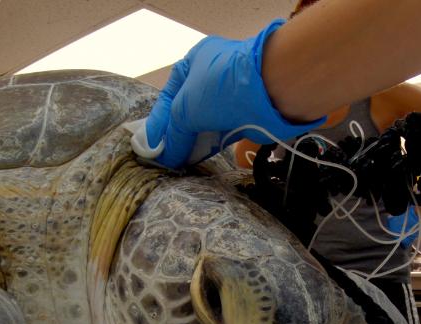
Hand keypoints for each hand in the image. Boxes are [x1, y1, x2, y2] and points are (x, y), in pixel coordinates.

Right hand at [141, 19, 324, 168]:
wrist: (271, 88)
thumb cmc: (220, 88)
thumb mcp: (185, 108)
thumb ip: (174, 133)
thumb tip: (167, 157)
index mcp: (193, 63)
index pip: (168, 96)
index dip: (158, 122)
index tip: (149, 146)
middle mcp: (210, 78)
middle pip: (186, 111)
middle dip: (175, 135)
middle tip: (163, 158)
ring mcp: (228, 98)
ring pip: (203, 124)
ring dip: (191, 143)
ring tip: (177, 164)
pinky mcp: (243, 116)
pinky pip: (220, 134)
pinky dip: (208, 146)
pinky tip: (195, 160)